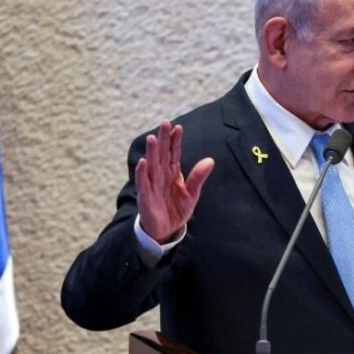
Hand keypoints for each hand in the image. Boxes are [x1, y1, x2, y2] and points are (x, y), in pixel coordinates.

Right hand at [136, 120, 214, 243]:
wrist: (166, 230)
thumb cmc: (176, 209)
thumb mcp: (192, 193)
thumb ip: (198, 177)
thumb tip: (210, 160)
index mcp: (172, 172)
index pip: (173, 153)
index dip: (175, 141)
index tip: (178, 127)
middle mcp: (161, 175)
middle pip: (161, 154)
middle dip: (162, 139)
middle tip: (164, 122)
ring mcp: (152, 184)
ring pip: (151, 165)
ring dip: (151, 152)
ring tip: (152, 138)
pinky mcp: (145, 196)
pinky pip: (143, 183)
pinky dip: (142, 173)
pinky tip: (143, 162)